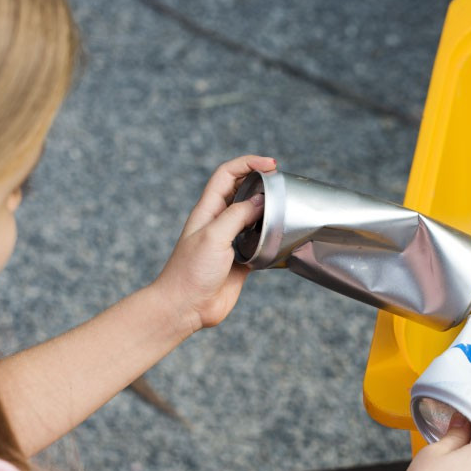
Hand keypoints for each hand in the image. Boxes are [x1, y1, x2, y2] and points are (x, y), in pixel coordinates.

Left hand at [155, 154, 276, 333]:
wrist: (185, 307)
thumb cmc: (191, 271)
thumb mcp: (214, 236)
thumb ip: (238, 215)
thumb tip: (261, 201)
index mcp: (208, 210)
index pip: (227, 175)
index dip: (248, 164)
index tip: (271, 165)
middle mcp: (219, 222)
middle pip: (242, 191)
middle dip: (261, 183)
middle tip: (282, 185)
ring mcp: (230, 241)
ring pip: (253, 218)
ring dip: (268, 212)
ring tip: (285, 210)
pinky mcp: (240, 261)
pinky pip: (259, 244)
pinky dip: (271, 239)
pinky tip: (281, 240)